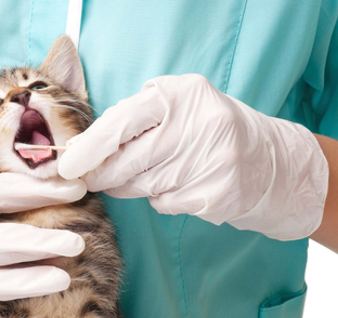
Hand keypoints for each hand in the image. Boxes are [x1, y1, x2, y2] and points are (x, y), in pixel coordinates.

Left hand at [59, 74, 328, 239]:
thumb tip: (80, 149)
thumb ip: (134, 120)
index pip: (123, 122)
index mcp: (183, 96)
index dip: (90, 147)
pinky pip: (164, 202)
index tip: (66, 165)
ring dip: (130, 186)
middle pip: (128, 161)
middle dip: (101, 174)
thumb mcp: (178, 108)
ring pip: (143, 185)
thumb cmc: (209, 132)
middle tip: (88, 180)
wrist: (271, 162)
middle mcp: (199, 125)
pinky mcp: (215, 195)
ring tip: (141, 177)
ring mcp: (210, 162)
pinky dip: (162, 198)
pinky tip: (179, 187)